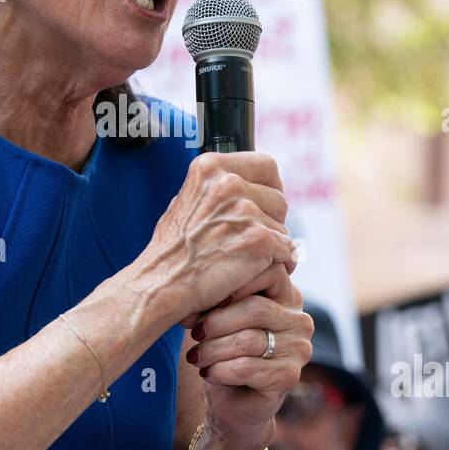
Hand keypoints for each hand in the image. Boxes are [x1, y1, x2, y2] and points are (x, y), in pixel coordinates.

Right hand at [143, 151, 296, 320]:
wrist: (160, 285)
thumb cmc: (171, 252)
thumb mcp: (185, 201)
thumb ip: (215, 190)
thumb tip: (243, 184)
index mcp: (210, 168)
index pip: (266, 165)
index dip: (270, 188)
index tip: (265, 206)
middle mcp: (229, 183)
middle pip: (279, 199)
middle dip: (271, 223)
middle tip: (247, 243)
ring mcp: (246, 211)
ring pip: (283, 229)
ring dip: (271, 247)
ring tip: (241, 261)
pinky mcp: (259, 240)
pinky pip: (288, 252)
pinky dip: (276, 265)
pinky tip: (253, 274)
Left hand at [183, 264, 313, 440]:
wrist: (231, 402)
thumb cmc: (224, 352)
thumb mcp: (220, 319)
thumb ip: (218, 300)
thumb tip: (196, 294)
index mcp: (287, 297)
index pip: (269, 272)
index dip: (233, 284)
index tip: (203, 300)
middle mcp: (300, 321)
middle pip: (256, 309)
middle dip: (217, 322)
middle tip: (194, 334)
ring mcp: (299, 349)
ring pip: (248, 340)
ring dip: (213, 350)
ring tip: (196, 356)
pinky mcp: (290, 376)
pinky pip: (247, 368)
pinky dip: (220, 370)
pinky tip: (207, 373)